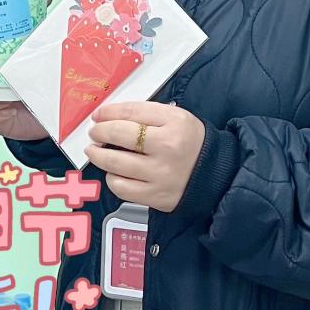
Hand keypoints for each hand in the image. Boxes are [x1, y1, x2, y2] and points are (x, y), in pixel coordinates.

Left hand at [85, 101, 204, 211]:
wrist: (215, 175)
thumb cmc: (190, 142)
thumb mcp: (175, 117)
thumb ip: (144, 113)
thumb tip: (109, 116)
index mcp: (174, 123)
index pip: (131, 112)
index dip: (108, 112)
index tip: (98, 115)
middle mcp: (167, 149)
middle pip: (120, 135)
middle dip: (100, 132)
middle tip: (94, 132)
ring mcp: (161, 175)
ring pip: (115, 163)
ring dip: (98, 155)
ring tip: (95, 151)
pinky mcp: (156, 196)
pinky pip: (122, 188)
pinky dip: (111, 178)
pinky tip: (113, 172)